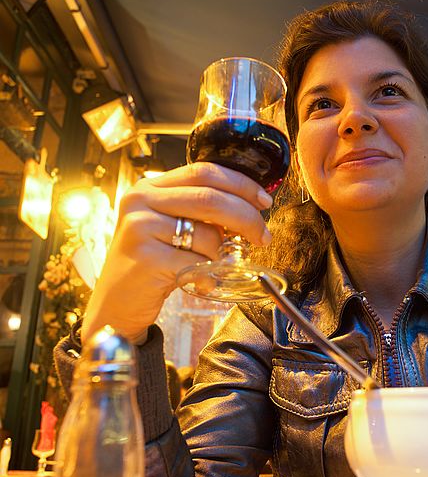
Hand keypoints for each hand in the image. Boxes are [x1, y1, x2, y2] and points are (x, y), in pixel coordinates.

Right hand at [82, 163, 272, 343]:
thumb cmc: (150, 265)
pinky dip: (209, 275)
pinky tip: (201, 283)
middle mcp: (141, 200)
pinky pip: (197, 262)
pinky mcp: (145, 257)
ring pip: (207, 234)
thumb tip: (248, 209)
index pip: (204, 172)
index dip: (240, 184)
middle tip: (262, 237)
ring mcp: (140, 227)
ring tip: (214, 267)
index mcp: (150, 187)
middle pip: (210, 198)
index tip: (264, 201)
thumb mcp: (171, 228)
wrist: (115, 304)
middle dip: (246, 218)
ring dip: (223, 254)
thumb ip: (200, 213)